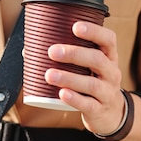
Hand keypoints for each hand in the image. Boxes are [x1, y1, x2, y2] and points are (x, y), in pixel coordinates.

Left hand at [44, 21, 125, 135]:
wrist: (110, 113)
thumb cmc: (92, 83)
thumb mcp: (88, 68)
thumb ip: (65, 58)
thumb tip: (29, 51)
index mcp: (108, 57)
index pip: (108, 40)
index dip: (94, 31)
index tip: (75, 26)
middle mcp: (111, 73)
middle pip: (97, 60)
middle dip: (74, 54)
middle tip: (52, 51)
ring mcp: (107, 92)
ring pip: (91, 84)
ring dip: (69, 78)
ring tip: (49, 75)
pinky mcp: (99, 110)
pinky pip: (88, 104)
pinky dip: (74, 99)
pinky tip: (61, 94)